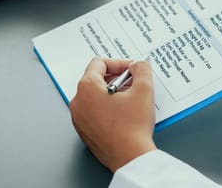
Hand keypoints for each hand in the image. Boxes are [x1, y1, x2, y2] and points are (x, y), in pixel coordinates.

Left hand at [69, 58, 157, 172]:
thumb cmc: (132, 128)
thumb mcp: (144, 91)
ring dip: (111, 93)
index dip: (119, 63)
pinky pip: (92, 112)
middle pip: (95, 79)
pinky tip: (122, 114)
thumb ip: (142, 70)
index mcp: (87, 88)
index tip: (131, 70)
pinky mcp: (83, 131)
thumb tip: (138, 65)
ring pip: (94, 96)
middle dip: (116, 78)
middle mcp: (77, 101)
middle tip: (133, 84)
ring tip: (129, 100)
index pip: (99, 63)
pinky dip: (106, 108)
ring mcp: (78, 118)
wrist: (130, 158)